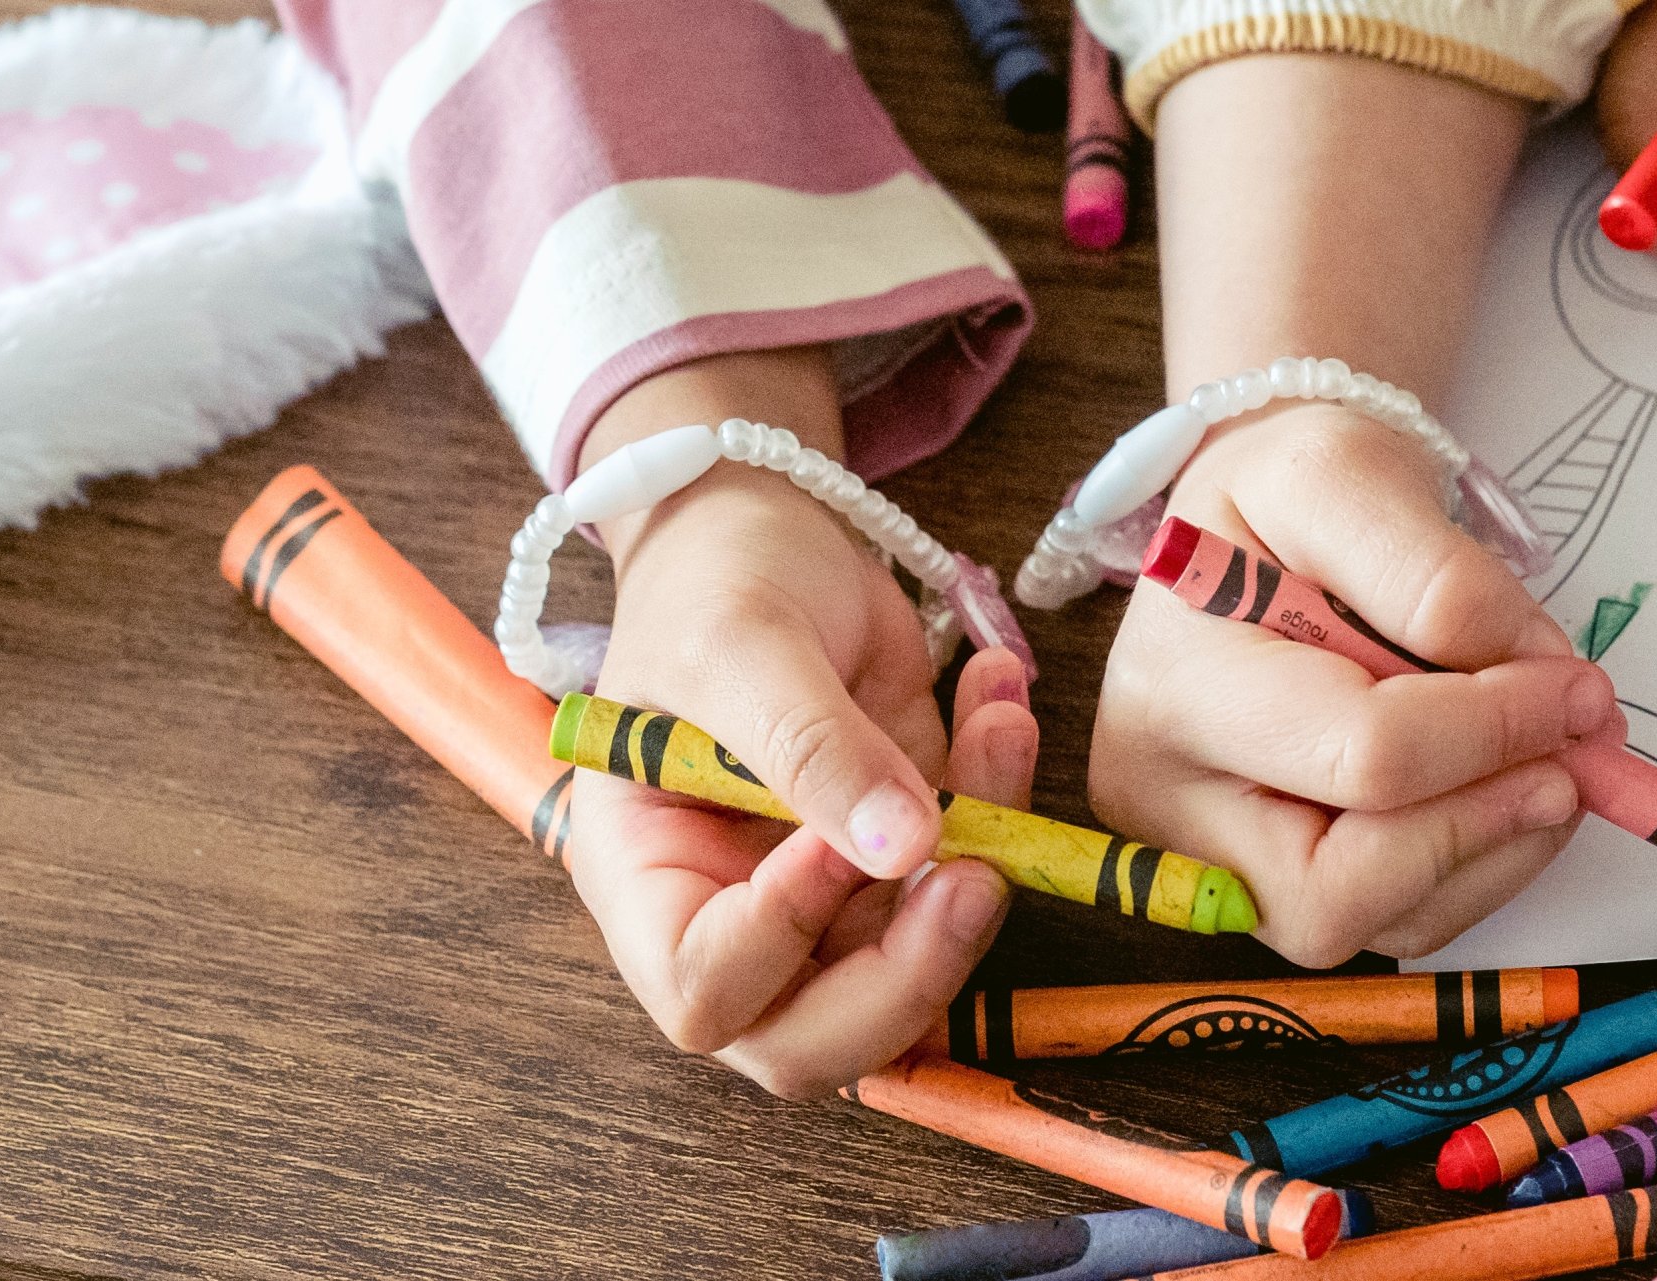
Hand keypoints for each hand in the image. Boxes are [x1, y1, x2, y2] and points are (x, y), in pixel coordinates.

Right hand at [550, 352, 1031, 1097]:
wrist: (763, 528)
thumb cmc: (711, 584)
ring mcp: (828, 898)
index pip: (705, 988)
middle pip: (814, 1040)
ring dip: (987, 862)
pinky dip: (1009, 795)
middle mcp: (734, 917)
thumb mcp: (742, 644)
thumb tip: (905, 848)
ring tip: (996, 720)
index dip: (780, 940)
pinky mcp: (906, 859)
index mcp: (647, 883)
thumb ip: (810, 748)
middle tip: (977, 877)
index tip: (835, 838)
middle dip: (911, 975)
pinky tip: (998, 696)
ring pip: (917, 970)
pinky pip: (976, 873)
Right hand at [1091, 404, 1614, 965]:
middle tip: (1573, 759)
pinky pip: (1397, 923)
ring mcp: (1215, 862)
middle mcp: (1170, 802)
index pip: (1358, 756)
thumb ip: (1434, 572)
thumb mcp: (1346, 471)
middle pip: (1337, 892)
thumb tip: (1530, 679)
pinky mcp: (1271, 889)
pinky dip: (1477, 866)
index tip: (1578, 689)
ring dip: (1495, 850)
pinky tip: (1504, 790)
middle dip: (1482, 824)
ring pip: (1377, 925)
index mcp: (1175, 690)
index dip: (1493, 731)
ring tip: (1550, 760)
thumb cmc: (1285, 496)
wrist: (1255, 527)